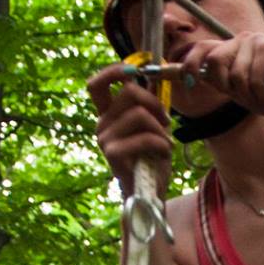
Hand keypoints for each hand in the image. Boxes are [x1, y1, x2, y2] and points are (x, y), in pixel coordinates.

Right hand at [88, 62, 174, 195]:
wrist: (148, 193)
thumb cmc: (151, 158)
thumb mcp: (152, 127)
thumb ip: (149, 105)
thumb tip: (159, 77)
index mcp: (108, 115)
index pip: (97, 84)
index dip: (114, 71)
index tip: (136, 71)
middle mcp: (102, 124)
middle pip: (129, 91)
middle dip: (155, 103)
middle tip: (166, 121)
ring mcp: (105, 139)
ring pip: (140, 114)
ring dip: (161, 128)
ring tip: (165, 143)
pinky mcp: (113, 154)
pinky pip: (144, 136)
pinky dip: (161, 143)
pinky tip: (163, 153)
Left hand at [164, 32, 263, 121]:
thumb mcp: (241, 91)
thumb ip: (220, 81)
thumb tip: (191, 75)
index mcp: (231, 50)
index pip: (200, 51)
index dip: (185, 64)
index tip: (177, 79)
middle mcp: (239, 40)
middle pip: (212, 62)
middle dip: (225, 86)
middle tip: (246, 95)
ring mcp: (253, 41)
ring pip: (232, 75)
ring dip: (248, 94)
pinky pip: (250, 78)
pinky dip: (261, 93)